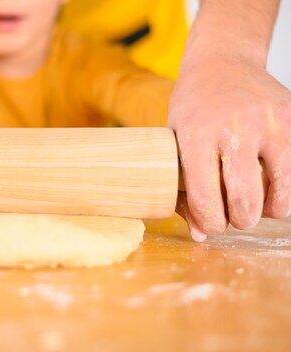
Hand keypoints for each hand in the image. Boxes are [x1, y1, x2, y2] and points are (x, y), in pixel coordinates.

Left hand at [169, 56, 290, 240]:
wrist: (223, 61)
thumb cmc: (193, 108)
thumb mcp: (174, 143)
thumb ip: (182, 189)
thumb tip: (200, 234)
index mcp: (196, 134)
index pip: (205, 198)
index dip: (210, 223)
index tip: (211, 224)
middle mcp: (234, 128)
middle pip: (244, 202)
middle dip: (239, 220)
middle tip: (234, 216)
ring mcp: (269, 123)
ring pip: (279, 194)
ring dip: (266, 210)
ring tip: (254, 203)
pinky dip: (283, 189)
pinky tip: (268, 183)